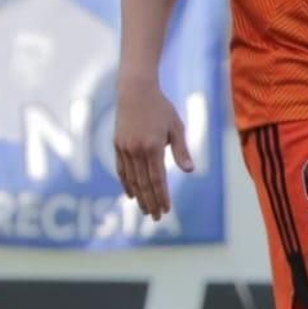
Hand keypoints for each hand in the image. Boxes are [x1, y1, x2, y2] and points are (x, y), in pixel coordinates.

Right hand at [113, 78, 191, 220]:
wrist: (135, 90)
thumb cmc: (160, 107)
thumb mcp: (176, 126)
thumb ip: (181, 150)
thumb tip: (189, 171)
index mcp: (153, 147)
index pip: (158, 179)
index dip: (162, 196)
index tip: (166, 210)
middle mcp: (136, 150)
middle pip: (144, 184)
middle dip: (151, 202)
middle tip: (157, 218)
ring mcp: (124, 148)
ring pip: (132, 180)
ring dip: (140, 197)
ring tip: (146, 211)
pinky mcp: (117, 145)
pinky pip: (122, 170)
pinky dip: (127, 184)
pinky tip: (132, 195)